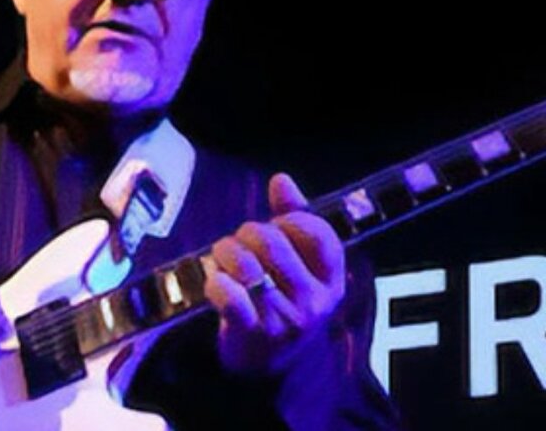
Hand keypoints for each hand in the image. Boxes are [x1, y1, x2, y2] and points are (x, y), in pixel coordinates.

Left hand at [204, 173, 344, 374]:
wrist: (268, 367)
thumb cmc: (282, 301)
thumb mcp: (299, 263)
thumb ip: (293, 217)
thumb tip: (281, 180)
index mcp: (331, 279)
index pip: (316, 232)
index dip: (288, 219)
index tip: (276, 225)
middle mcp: (314, 301)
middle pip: (273, 242)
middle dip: (247, 233)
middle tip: (238, 243)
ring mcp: (285, 319)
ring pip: (246, 264)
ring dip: (225, 253)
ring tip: (223, 259)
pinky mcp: (253, 333)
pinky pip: (229, 294)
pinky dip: (215, 282)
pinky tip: (215, 282)